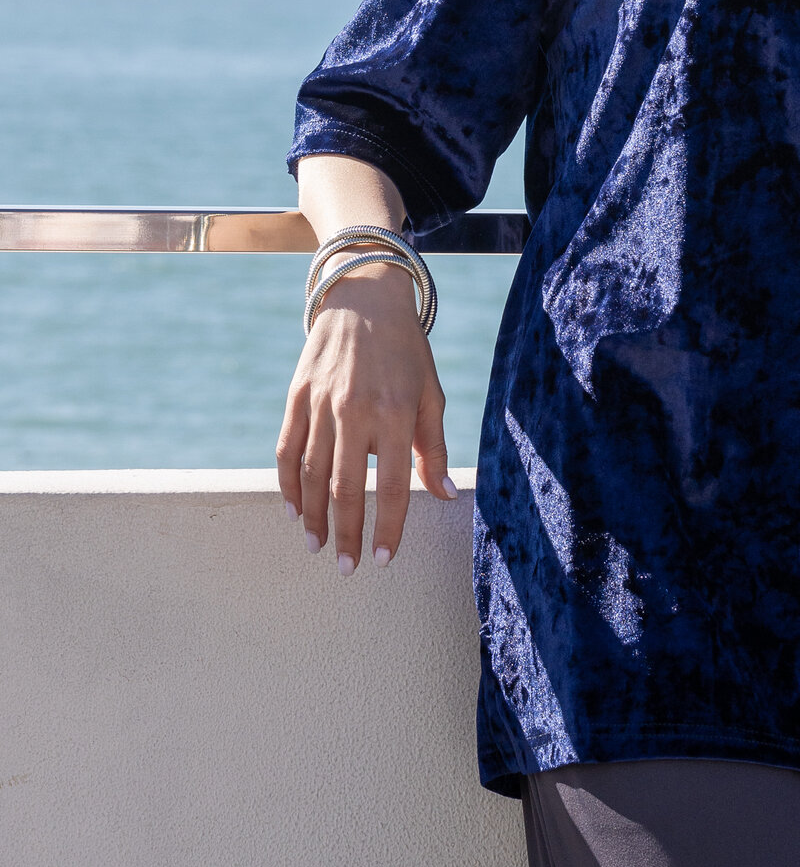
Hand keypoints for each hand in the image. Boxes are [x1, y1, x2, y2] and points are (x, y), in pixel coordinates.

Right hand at [276, 259, 457, 572]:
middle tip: (346, 568)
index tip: (382, 560)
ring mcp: (321, 404)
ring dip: (313, 518)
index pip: (393, 486)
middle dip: (346, 535)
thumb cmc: (406, 352)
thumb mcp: (431, 394)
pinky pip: (287, 450)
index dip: (388, 527)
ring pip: (310, 475)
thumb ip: (435, 448)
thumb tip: (445, 496)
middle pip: (346, 489)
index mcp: (397, 414)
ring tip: (317, 547)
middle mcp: (356, 412)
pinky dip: (287, 484)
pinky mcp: (297, 397)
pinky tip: (293, 510)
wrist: (365, 297)